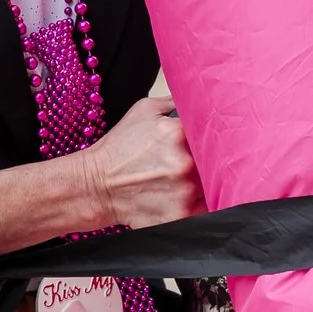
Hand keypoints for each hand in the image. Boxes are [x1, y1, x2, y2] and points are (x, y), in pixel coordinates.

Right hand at [81, 84, 202, 229]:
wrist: (95, 185)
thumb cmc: (119, 149)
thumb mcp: (144, 110)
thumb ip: (176, 101)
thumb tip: (198, 95)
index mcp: (178, 133)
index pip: (215, 133)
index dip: (215, 139)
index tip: (212, 143)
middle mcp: (184, 163)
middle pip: (217, 162)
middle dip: (210, 163)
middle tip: (195, 164)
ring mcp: (183, 192)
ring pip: (213, 188)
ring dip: (206, 185)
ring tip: (184, 182)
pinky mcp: (179, 216)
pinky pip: (205, 212)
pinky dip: (200, 207)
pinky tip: (185, 199)